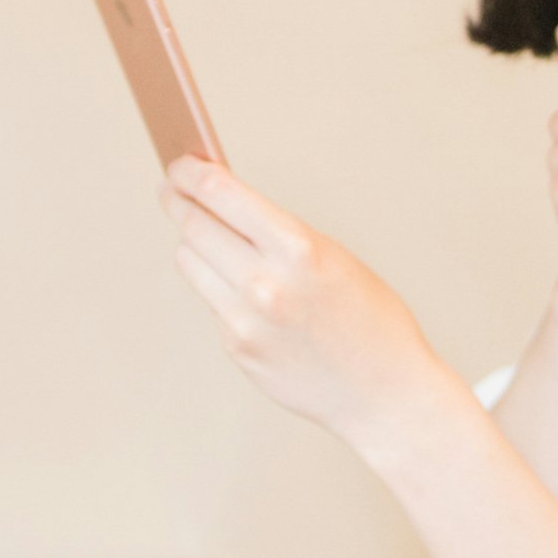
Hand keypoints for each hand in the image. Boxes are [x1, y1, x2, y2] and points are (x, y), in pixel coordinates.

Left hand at [162, 158, 449, 451]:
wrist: (385, 393)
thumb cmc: (371, 321)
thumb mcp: (333, 257)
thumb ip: (277, 233)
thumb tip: (225, 204)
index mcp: (298, 248)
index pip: (220, 194)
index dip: (189, 173)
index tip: (179, 164)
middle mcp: (264, 283)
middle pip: (193, 226)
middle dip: (178, 201)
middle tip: (172, 191)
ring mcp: (245, 320)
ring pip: (190, 262)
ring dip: (193, 244)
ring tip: (203, 236)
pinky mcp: (237, 349)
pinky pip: (212, 302)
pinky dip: (219, 288)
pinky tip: (240, 289)